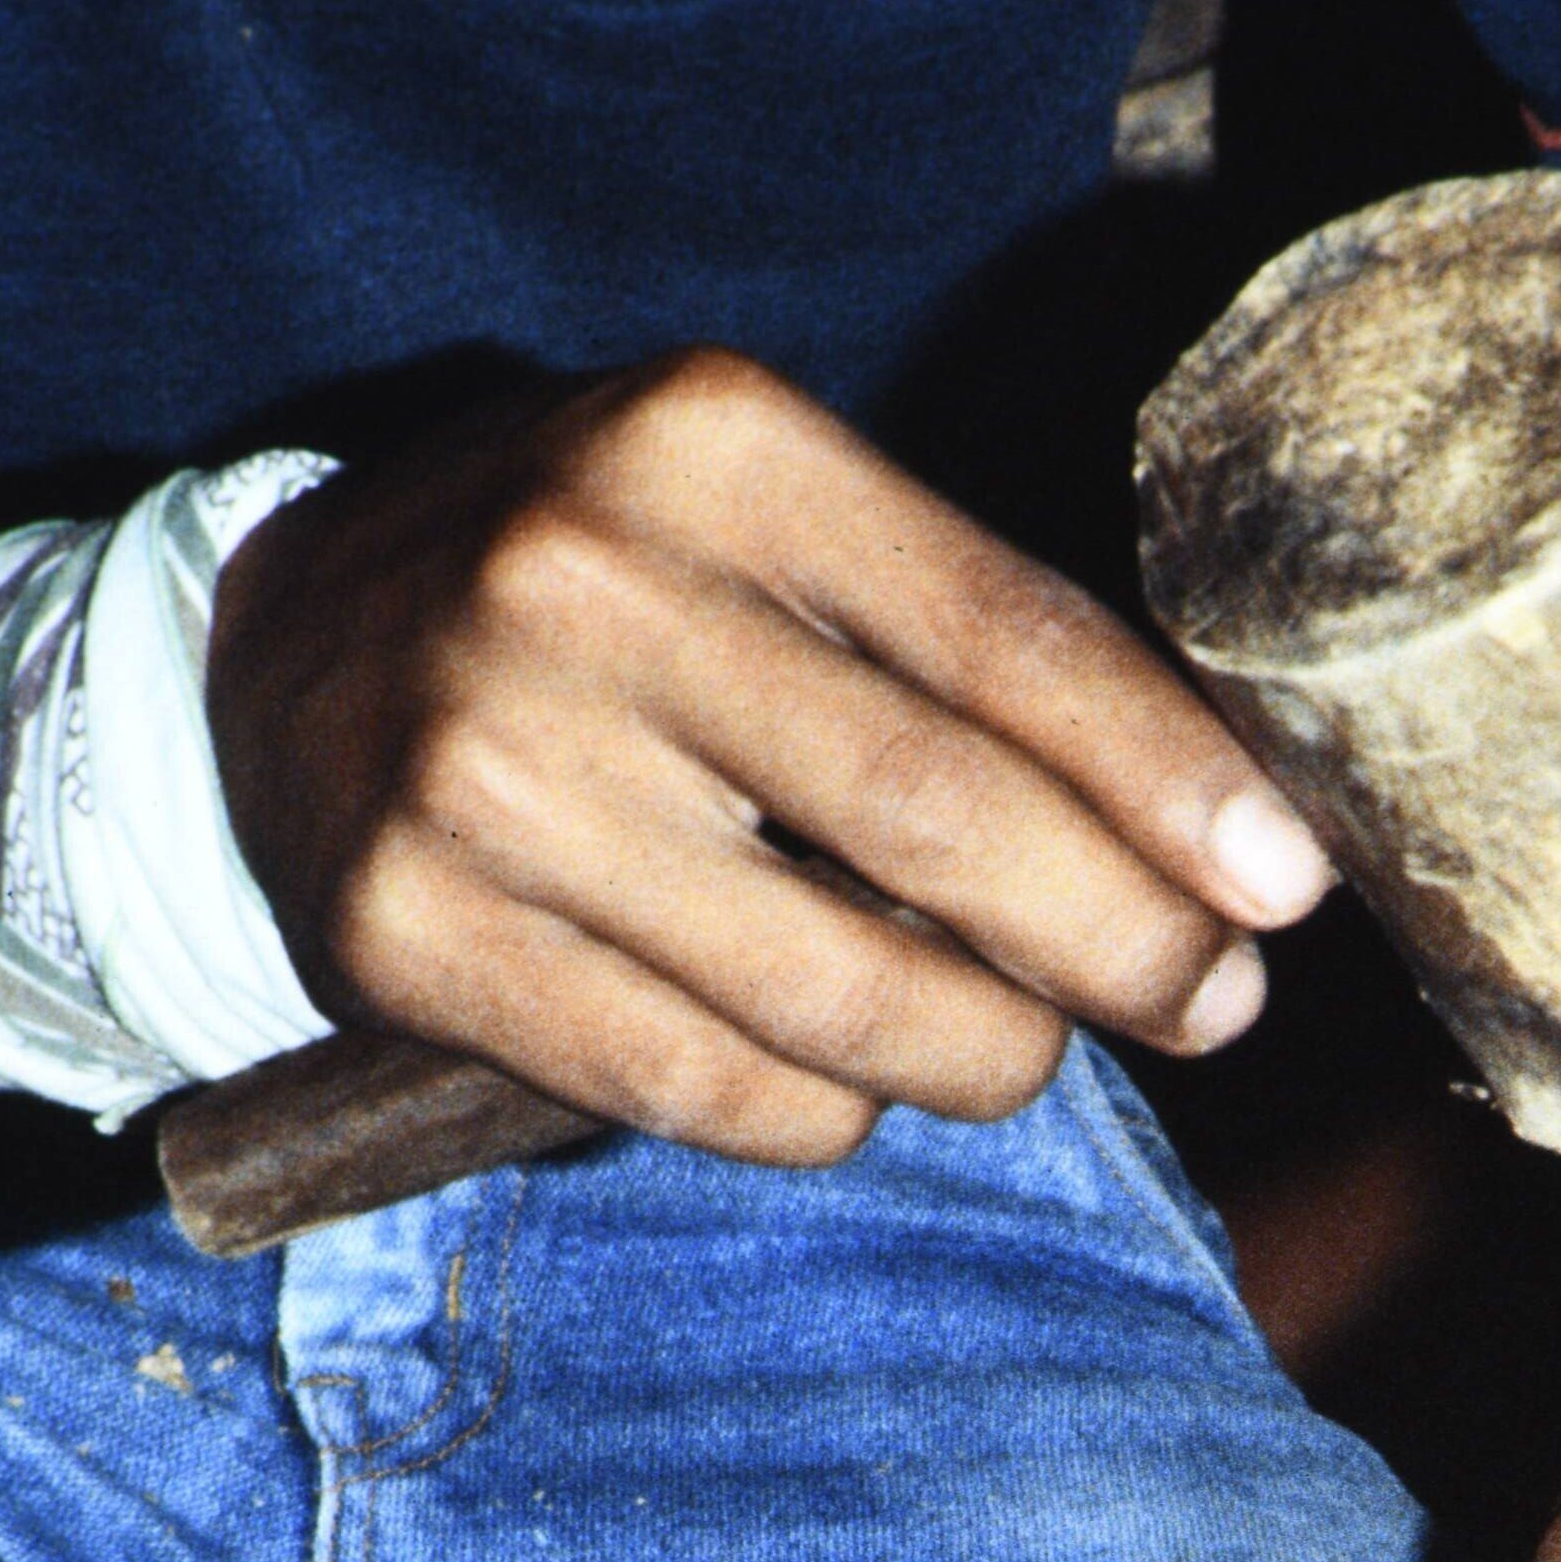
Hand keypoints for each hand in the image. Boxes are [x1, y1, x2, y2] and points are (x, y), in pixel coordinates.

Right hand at [204, 349, 1334, 1160]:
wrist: (273, 651)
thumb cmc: (606, 595)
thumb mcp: (764, 524)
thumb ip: (960, 640)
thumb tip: (1216, 838)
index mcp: (710, 446)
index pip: (1005, 640)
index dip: (1171, 786)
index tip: (1287, 891)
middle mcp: (581, 585)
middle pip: (941, 823)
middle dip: (1122, 947)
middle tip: (1208, 1005)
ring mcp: (481, 767)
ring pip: (836, 994)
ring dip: (986, 1055)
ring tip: (1022, 1047)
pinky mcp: (409, 931)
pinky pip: (705, 1088)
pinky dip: (824, 1114)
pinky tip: (849, 1082)